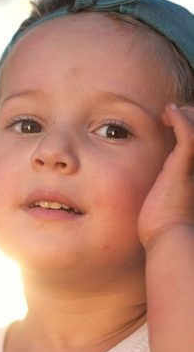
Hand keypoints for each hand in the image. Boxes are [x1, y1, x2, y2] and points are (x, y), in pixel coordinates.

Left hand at [138, 103, 193, 249]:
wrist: (168, 238)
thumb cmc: (166, 223)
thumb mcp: (170, 194)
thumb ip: (171, 177)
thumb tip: (161, 171)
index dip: (192, 126)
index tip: (171, 123)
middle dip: (192, 117)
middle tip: (169, 117)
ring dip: (186, 115)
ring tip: (168, 114)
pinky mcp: (184, 165)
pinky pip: (188, 133)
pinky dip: (179, 118)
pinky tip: (167, 113)